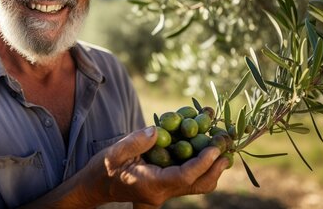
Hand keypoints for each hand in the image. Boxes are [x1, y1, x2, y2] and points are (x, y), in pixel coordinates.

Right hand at [86, 126, 228, 206]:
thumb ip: (135, 141)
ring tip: (223, 145)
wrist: (95, 186)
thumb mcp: (114, 153)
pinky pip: (190, 179)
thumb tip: (157, 130)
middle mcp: (162, 192)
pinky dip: (202, 164)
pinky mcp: (167, 185)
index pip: (184, 177)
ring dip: (213, 167)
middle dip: (216, 166)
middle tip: (227, 145)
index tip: (215, 147)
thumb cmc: (103, 169)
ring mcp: (166, 191)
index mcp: (151, 185)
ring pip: (197, 185)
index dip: (202, 162)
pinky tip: (206, 146)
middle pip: (198, 186)